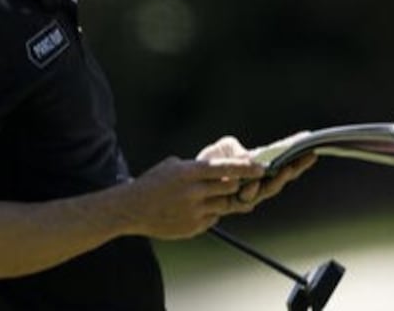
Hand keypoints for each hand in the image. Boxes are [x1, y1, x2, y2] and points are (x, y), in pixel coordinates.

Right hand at [122, 156, 263, 239]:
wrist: (132, 209)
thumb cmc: (153, 183)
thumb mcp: (173, 166)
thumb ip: (198, 168)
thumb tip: (222, 169)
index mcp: (189, 173)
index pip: (225, 168)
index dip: (246, 168)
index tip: (261, 168)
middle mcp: (193, 192)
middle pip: (230, 188)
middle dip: (235, 184)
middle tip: (237, 182)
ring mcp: (194, 212)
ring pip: (224, 205)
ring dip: (222, 199)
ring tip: (208, 196)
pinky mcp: (193, 227)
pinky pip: (213, 218)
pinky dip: (210, 213)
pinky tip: (194, 209)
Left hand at [197, 134, 316, 211]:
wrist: (192, 180)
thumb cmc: (212, 161)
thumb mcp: (224, 147)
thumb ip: (236, 150)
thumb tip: (248, 159)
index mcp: (260, 167)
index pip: (284, 160)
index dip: (298, 154)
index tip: (311, 144)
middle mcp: (259, 182)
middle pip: (284, 176)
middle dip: (297, 166)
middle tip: (307, 156)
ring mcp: (250, 194)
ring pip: (269, 189)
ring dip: (279, 179)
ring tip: (286, 168)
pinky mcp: (235, 204)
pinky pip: (246, 200)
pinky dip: (252, 190)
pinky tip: (254, 182)